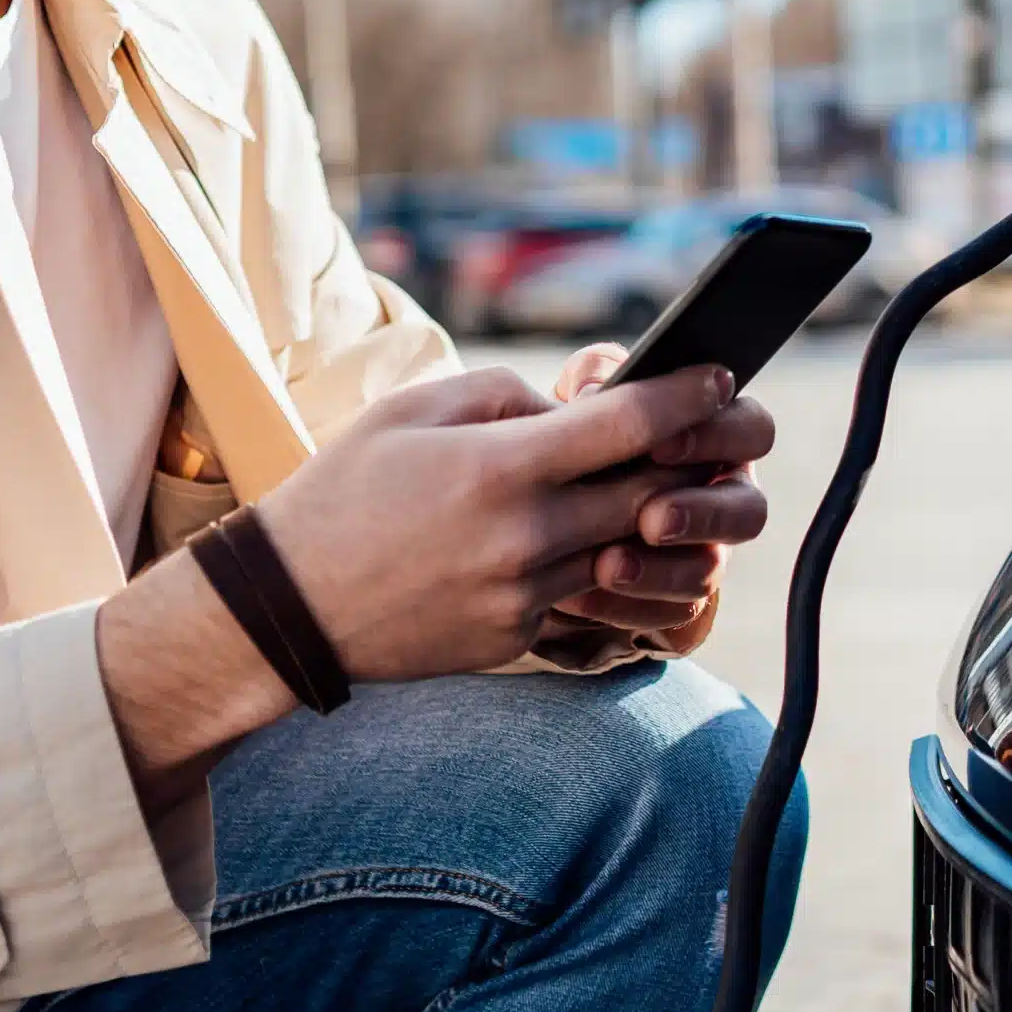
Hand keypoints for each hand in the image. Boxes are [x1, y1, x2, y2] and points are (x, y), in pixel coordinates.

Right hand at [252, 362, 746, 679]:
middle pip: (652, 494)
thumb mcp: (414, 408)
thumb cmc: (347, 487)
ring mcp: (525, 595)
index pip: (627, 426)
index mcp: (500, 467)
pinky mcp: (518, 636)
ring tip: (670, 483)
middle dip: (693, 459)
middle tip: (720, 432)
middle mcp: (525, 536)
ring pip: (628, 551)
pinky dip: (601, 563)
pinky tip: (597, 538)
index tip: (720, 375)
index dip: (686, 396)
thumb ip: (505, 395)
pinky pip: (584, 593)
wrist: (291, 604)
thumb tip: (573, 412)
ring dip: (657, 517)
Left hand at [533, 341, 772, 661]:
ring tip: (607, 565)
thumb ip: (594, 375)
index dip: (715, 435)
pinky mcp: (671, 599)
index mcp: (715, 434)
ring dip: (662, 569)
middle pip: (750, 512)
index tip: (658, 442)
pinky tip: (578, 595)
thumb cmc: (570, 435)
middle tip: (651, 518)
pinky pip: (670, 613)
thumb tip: (594, 388)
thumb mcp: (579, 396)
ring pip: (711, 571)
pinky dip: (626, 606)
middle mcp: (720, 494)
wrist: (525, 509)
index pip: (751, 430)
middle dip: (701, 515)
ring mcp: (702, 551)